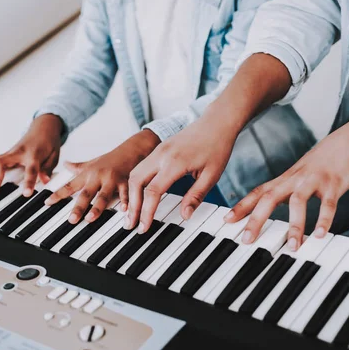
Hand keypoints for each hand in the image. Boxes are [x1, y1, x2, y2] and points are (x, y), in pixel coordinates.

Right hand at [0, 114, 63, 196]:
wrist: (43, 126)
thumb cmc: (49, 141)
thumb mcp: (54, 155)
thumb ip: (48, 169)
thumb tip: (44, 182)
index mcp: (34, 154)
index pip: (30, 169)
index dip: (28, 181)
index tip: (26, 193)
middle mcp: (19, 153)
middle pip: (1, 162)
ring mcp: (10, 153)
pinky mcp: (6, 155)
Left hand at [45, 130, 160, 223]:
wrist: (128, 150)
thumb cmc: (109, 159)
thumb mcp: (91, 163)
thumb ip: (78, 167)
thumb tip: (65, 164)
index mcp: (88, 175)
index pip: (70, 186)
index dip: (58, 194)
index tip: (47, 203)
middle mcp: (97, 177)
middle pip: (86, 194)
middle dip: (78, 207)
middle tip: (72, 220)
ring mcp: (111, 179)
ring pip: (103, 195)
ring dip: (97, 207)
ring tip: (91, 219)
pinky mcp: (125, 181)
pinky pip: (124, 193)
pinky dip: (125, 201)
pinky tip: (124, 210)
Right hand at [127, 113, 237, 232]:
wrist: (217, 122)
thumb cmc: (217, 147)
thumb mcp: (212, 175)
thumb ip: (196, 196)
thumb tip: (184, 216)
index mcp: (175, 163)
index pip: (153, 191)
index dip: (146, 212)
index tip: (144, 227)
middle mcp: (161, 155)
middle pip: (136, 182)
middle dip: (132, 205)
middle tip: (131, 224)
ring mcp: (157, 150)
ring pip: (134, 174)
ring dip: (131, 194)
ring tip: (132, 213)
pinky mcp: (158, 150)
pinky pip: (140, 168)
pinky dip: (135, 184)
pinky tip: (137, 196)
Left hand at [225, 118, 348, 250]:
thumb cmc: (325, 161)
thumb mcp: (300, 175)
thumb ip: (286, 191)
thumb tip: (269, 207)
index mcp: (286, 179)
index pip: (258, 193)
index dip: (241, 207)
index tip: (226, 221)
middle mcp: (295, 179)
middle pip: (269, 198)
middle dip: (256, 220)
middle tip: (247, 240)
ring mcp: (314, 180)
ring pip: (298, 202)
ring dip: (294, 225)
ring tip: (292, 247)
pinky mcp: (334, 183)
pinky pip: (328, 203)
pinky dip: (324, 220)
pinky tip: (320, 235)